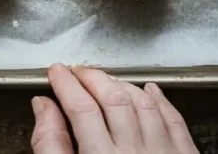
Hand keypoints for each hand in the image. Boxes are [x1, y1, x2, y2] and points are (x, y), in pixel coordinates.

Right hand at [31, 64, 198, 153]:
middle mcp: (134, 152)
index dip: (65, 83)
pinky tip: (149, 91)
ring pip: (143, 103)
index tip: (55, 71)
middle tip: (76, 71)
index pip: (81, 106)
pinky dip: (160, 101)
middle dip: (91, 77)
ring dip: (122, 85)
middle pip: (113, 98)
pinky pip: (174, 121)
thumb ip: (50, 145)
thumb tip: (43, 107)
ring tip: (105, 80)